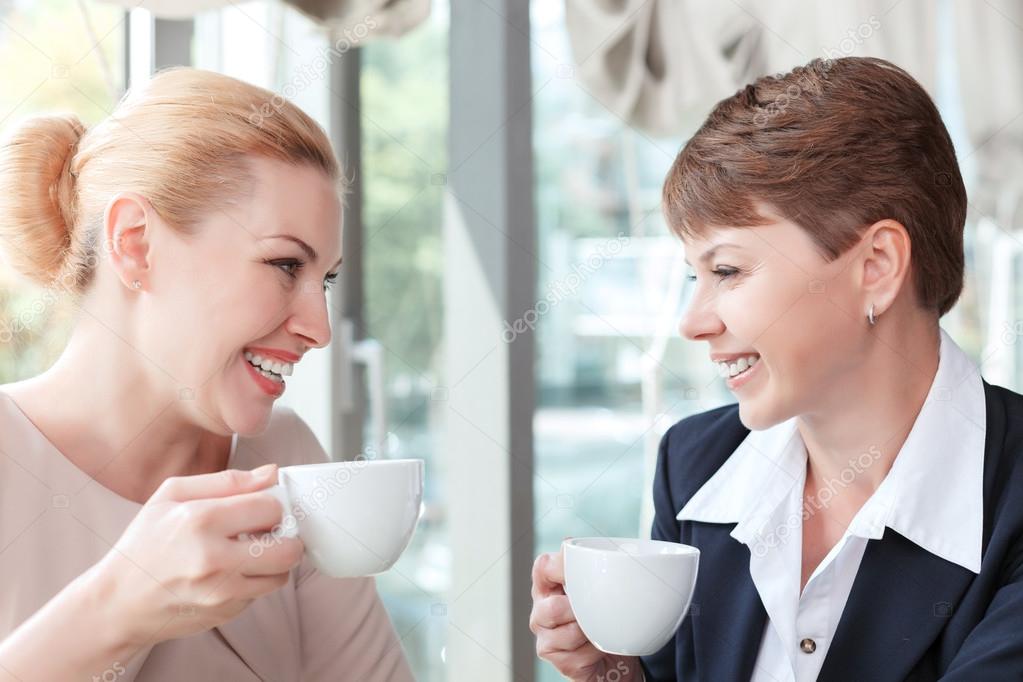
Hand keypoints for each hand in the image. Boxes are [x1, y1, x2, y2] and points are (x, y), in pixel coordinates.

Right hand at [89, 464, 303, 646]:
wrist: (118, 601)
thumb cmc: (145, 542)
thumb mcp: (172, 495)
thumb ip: (227, 480)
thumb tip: (272, 473)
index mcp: (200, 520)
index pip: (270, 507)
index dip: (271, 505)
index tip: (259, 508)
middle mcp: (214, 559)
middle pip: (288, 548)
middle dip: (285, 537)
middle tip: (267, 532)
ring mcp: (221, 592)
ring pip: (281, 575)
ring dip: (274, 562)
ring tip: (250, 552)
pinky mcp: (225, 613)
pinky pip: (260, 594)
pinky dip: (254, 582)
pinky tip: (231, 572)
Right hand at [530, 550, 642, 680]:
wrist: (614, 655)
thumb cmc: (602, 617)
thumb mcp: (598, 589)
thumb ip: (585, 567)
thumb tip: (569, 542)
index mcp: (549, 586)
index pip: (544, 567)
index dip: (561, 566)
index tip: (582, 570)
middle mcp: (541, 611)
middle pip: (552, 608)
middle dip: (579, 611)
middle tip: (596, 609)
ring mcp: (545, 637)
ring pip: (569, 634)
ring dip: (592, 633)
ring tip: (599, 630)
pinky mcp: (556, 659)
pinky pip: (579, 655)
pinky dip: (595, 650)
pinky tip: (598, 647)